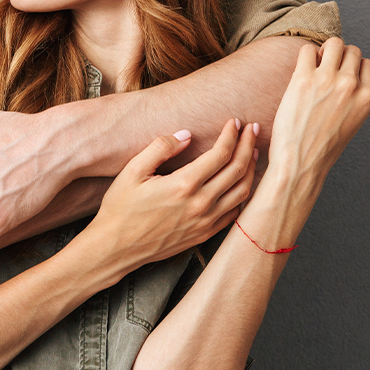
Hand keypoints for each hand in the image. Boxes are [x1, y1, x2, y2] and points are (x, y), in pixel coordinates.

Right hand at [88, 119, 257, 269]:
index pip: (220, 154)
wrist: (116, 248)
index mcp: (184, 185)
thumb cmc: (120, 208)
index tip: (235, 122)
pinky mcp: (204, 234)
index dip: (231, 135)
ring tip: (252, 152)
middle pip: (238, 169)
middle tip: (253, 129)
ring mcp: (205, 222)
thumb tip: (186, 134)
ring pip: (243, 192)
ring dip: (251, 168)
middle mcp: (200, 204)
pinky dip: (244, 195)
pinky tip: (241, 183)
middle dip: (248, 145)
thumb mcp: (132, 171)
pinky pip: (235, 213)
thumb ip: (160, 148)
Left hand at [265, 38, 369, 191]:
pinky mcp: (303, 79)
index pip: (368, 64)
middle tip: (324, 70)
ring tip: (314, 67)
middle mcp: (351, 85)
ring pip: (333, 43)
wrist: (301, 162)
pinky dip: (305, 56)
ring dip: (324, 50)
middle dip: (338, 56)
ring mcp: (328, 80)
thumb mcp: (352, 122)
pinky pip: (307, 49)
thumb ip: (354, 98)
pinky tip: (300, 71)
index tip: (341, 74)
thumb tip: (346, 76)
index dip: (353, 66)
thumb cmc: (322, 147)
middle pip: (351, 50)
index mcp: (367, 97)